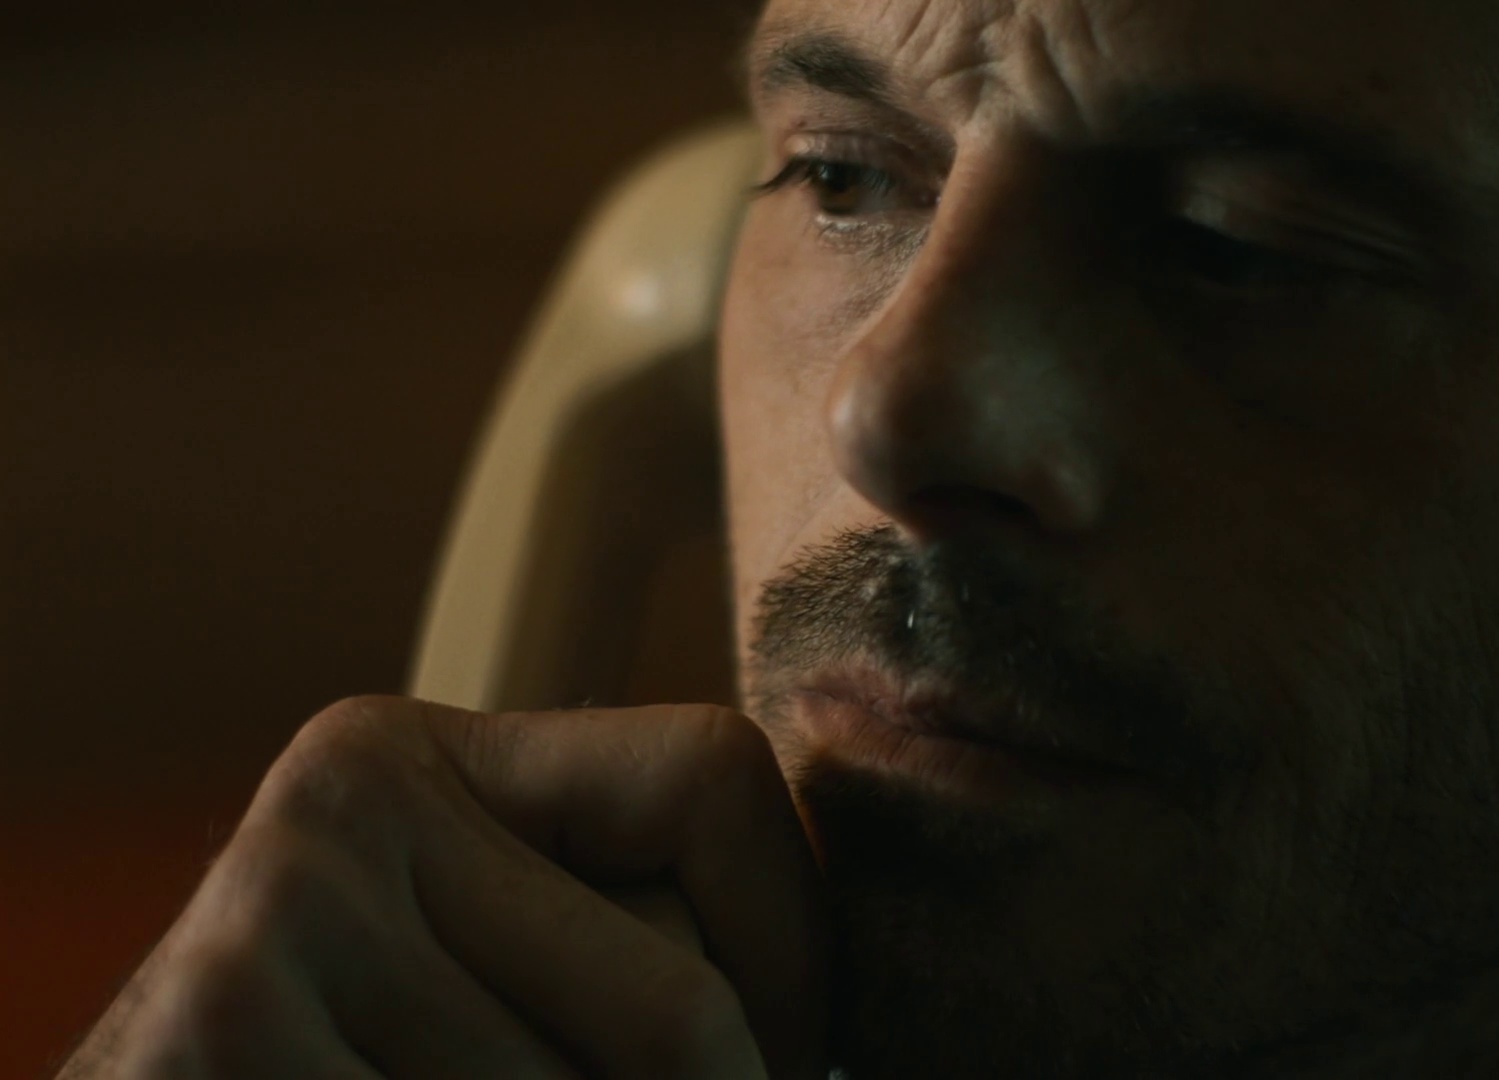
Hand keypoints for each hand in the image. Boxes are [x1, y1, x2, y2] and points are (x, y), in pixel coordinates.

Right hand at [57, 696, 829, 1078]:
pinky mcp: (223, 1032)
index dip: (795, 944)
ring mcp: (274, 918)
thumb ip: (615, 936)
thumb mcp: (476, 953)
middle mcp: (349, 794)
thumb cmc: (353, 1056)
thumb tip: (813, 1020)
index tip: (784, 1049)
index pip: (717, 779)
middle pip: (678, 1005)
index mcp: (433, 749)